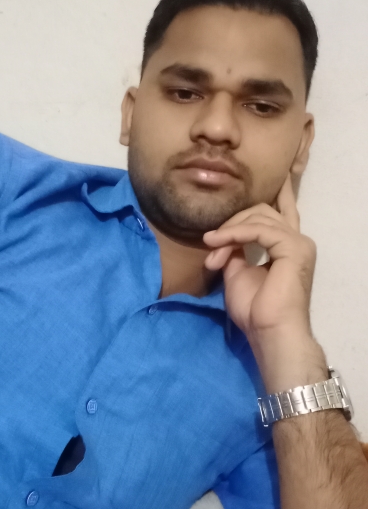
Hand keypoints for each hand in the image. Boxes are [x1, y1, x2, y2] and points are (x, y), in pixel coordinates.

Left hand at [202, 174, 316, 347]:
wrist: (269, 332)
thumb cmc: (255, 310)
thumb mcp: (238, 272)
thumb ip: (236, 250)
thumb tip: (225, 237)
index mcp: (287, 246)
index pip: (282, 210)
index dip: (279, 191)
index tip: (274, 176)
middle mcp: (297, 240)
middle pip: (261, 211)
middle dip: (231, 223)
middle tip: (211, 246)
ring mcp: (298, 242)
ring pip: (258, 216)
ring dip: (229, 232)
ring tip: (212, 251)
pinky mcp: (293, 247)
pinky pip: (259, 229)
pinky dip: (235, 234)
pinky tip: (220, 243)